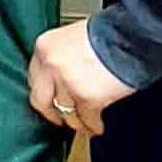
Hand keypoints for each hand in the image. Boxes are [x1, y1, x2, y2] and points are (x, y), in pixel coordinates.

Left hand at [29, 21, 134, 136]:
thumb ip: (61, 57)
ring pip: (65, 113)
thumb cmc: (107, 34)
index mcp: (44, 47)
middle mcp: (50, 65)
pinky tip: (97, 126)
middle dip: (51, 114)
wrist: (129, 37)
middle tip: (60, 119)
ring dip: (76, 121)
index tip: (48, 99)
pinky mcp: (87, 98)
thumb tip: (60, 78)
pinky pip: (86, 120)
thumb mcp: (72, 38)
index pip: (32, 77)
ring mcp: (67, 83)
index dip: (43, 91)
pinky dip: (93, 126)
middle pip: (40, 101)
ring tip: (84, 124)